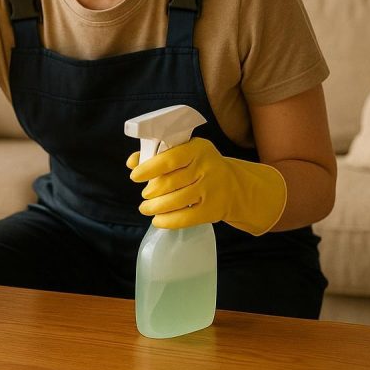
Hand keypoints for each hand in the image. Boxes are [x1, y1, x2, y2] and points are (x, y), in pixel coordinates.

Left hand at [127, 137, 286, 235]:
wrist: (236, 186)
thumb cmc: (202, 167)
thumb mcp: (186, 153)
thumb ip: (158, 154)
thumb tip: (132, 161)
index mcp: (197, 149)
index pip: (169, 158)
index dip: (149, 168)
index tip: (135, 176)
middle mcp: (206, 168)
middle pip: (170, 182)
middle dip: (151, 191)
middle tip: (144, 195)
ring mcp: (212, 189)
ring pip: (176, 201)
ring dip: (155, 207)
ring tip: (145, 208)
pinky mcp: (214, 209)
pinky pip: (186, 218)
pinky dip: (168, 221)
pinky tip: (157, 220)